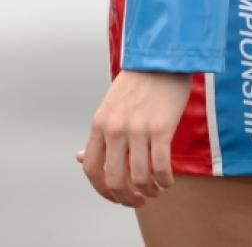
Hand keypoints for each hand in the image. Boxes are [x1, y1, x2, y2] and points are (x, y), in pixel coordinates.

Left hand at [75, 69, 191, 206]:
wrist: (163, 56)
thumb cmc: (140, 79)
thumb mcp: (110, 105)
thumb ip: (98, 134)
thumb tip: (78, 158)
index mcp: (100, 122)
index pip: (91, 168)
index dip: (103, 190)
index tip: (116, 195)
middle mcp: (115, 128)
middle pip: (114, 179)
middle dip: (127, 197)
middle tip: (139, 199)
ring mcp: (137, 128)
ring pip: (139, 177)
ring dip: (149, 190)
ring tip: (157, 189)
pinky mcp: (161, 127)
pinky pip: (160, 167)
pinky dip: (165, 180)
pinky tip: (169, 180)